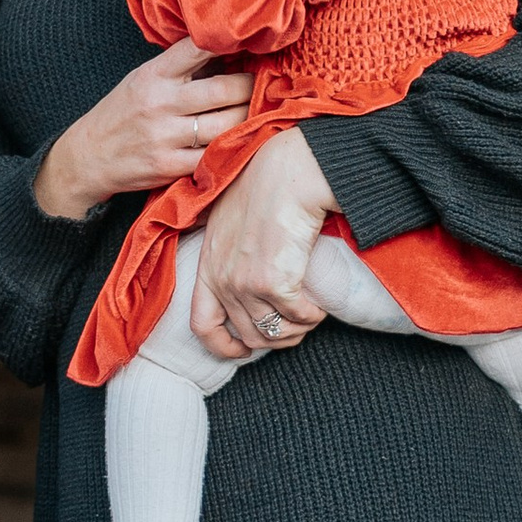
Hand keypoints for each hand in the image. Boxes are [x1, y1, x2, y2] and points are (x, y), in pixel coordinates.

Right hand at [31, 39, 256, 221]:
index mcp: (154, 75)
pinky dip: (233, 148)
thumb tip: (229, 52)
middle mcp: (160, 103)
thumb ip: (179, 69)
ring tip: (262, 111)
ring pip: (227, 125)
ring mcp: (165, 137)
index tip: (252, 40)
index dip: (229, 42)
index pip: (197, 48)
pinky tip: (244, 141)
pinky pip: (214, 156)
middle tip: (268, 83)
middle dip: (252, 86)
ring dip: (251, 118)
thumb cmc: (122, 113)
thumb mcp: (142, 79)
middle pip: (224, 91)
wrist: (88, 156)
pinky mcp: (169, 166)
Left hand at [191, 127, 337, 359]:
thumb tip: (248, 281)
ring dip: (297, 329)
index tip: (244, 351)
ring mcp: (245, 283)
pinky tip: (319, 303)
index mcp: (207, 265)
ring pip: (275, 333)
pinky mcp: (273, 283)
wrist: (288, 170)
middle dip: (276, 338)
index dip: (223, 347)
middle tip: (296, 323)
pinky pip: (299, 318)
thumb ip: (230, 253)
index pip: (202, 325)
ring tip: (309, 312)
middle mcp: (221, 279)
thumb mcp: (231, 222)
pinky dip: (313, 316)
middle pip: (249, 336)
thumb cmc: (267, 186)